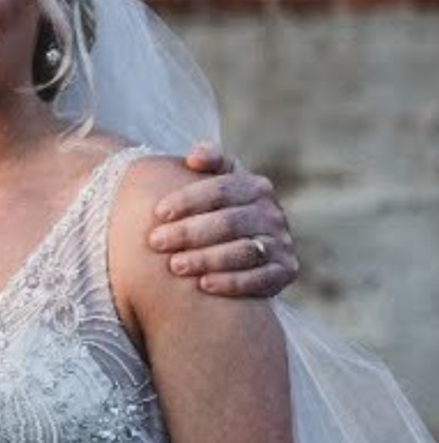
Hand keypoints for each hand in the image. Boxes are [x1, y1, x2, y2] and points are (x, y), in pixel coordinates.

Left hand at [148, 142, 298, 297]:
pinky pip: (260, 279)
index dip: (188, 200)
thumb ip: (208, 160)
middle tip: (156, 242)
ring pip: (244, 251)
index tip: (158, 212)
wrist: (244, 244)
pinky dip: (232, 282)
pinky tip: (204, 285)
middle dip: (189, 232)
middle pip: (229, 222)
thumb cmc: (216, 208)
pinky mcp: (286, 271)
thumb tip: (195, 158)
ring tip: (175, 265)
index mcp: (255, 186)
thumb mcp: (214, 180)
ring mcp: (282, 243)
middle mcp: (273, 213)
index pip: (221, 189)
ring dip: (207, 259)